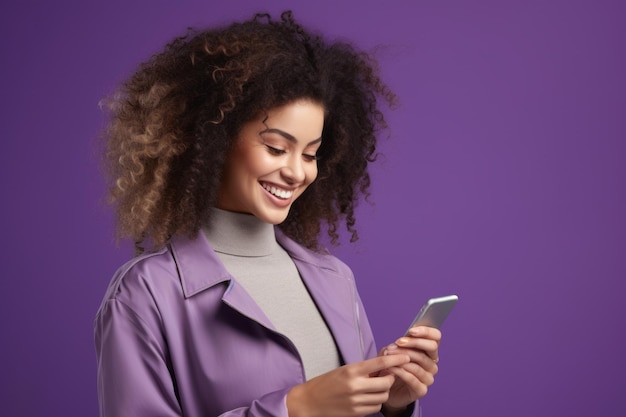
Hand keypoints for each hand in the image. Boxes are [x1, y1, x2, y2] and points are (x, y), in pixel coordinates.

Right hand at [287, 354, 410, 416]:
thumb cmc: (326, 383)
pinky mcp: (356, 413)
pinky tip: (368, 398)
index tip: (405, 357)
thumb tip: (383, 367)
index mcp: (351, 371)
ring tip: (374, 387)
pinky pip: (375, 408)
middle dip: (389, 378)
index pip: (379, 363)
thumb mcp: (343, 370)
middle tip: (386, 375)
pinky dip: (376, 403)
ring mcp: (356, 401)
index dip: (395, 359)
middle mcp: (355, 386)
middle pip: (386, 382)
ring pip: (383, 396)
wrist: (309, 402)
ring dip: (383, 392)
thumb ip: (363, 370)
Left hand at [380, 326, 441, 413]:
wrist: (385, 387)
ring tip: (388, 355)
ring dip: (403, 357)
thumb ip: (396, 345)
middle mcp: (432, 363)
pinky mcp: (421, 390)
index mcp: (428, 350)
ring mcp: (428, 377)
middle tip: (398, 342)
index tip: (411, 330)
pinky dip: (400, 371)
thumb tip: (400, 342)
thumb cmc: (391, 366)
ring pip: (420, 363)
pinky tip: (391, 367)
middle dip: (414, 343)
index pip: (436, 337)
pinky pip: (413, 378)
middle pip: (431, 348)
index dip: (426, 332)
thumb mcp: (391, 351)